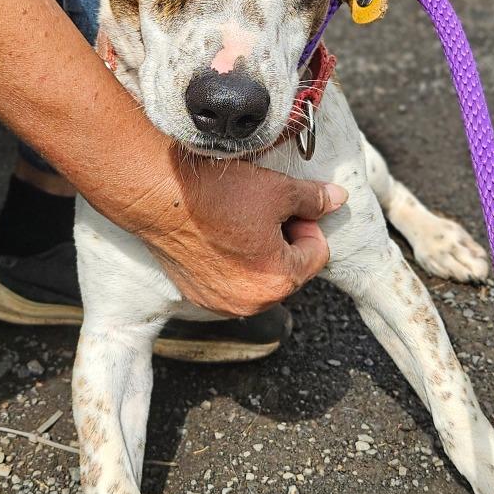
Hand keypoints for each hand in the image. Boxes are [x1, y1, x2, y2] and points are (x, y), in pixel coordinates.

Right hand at [124, 150, 346, 315]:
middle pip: (288, 270)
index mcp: (278, 282)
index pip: (317, 254)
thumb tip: (338, 199)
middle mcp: (250, 303)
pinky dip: (232, 261)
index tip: (286, 206)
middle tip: (262, 210)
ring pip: (259, 277)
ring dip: (258, 252)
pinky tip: (217, 233)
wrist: (156, 194)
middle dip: (283, 241)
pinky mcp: (198, 296)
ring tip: (238, 221)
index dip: (307, 224)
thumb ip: (313, 199)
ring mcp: (221, 303)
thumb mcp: (278, 189)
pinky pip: (230, 281)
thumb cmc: (216, 193)